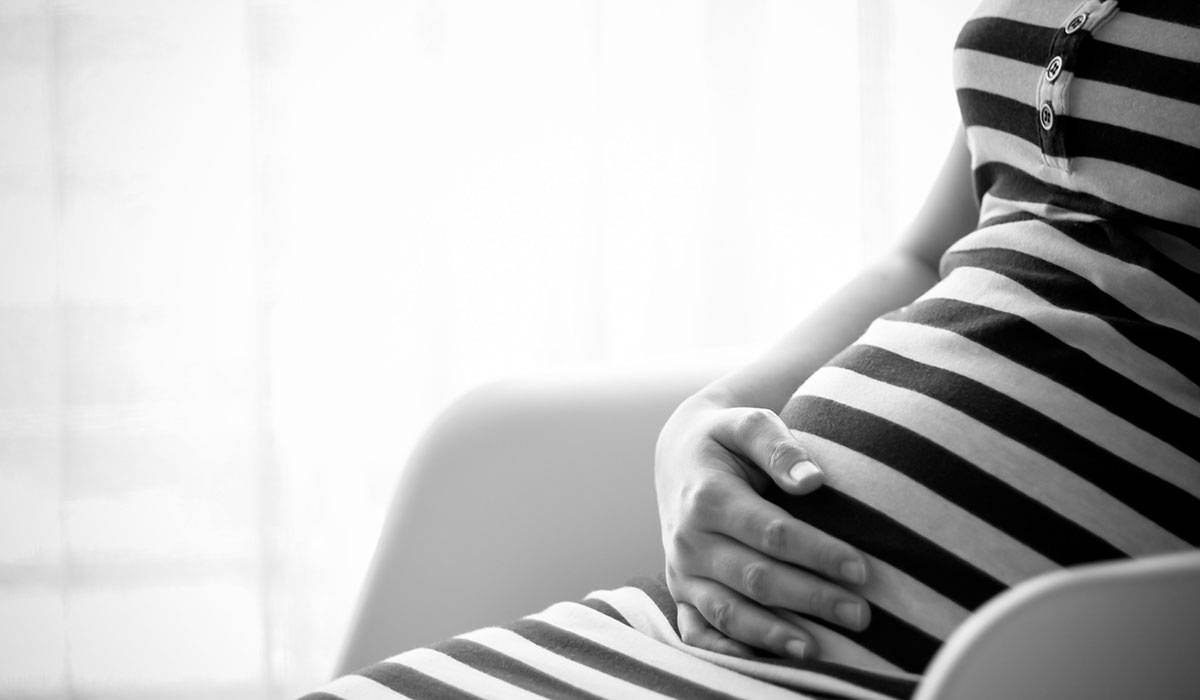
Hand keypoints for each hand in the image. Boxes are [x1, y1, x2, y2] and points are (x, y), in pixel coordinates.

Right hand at [654, 394, 870, 659]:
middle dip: (810, 598)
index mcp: (707, 497)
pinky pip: (695, 631)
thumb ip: (779, 445)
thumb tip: (813, 481)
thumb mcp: (747, 423)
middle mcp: (688, 539)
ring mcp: (681, 570)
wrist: (680, 455)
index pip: (771, 533)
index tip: (861, 568)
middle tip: (861, 615)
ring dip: (772, 634)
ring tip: (818, 651)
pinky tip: (761, 662)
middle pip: (755, 578)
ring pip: (727, 611)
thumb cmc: (726, 439)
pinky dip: (724, 651)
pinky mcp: (680, 591)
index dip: (817, 553)